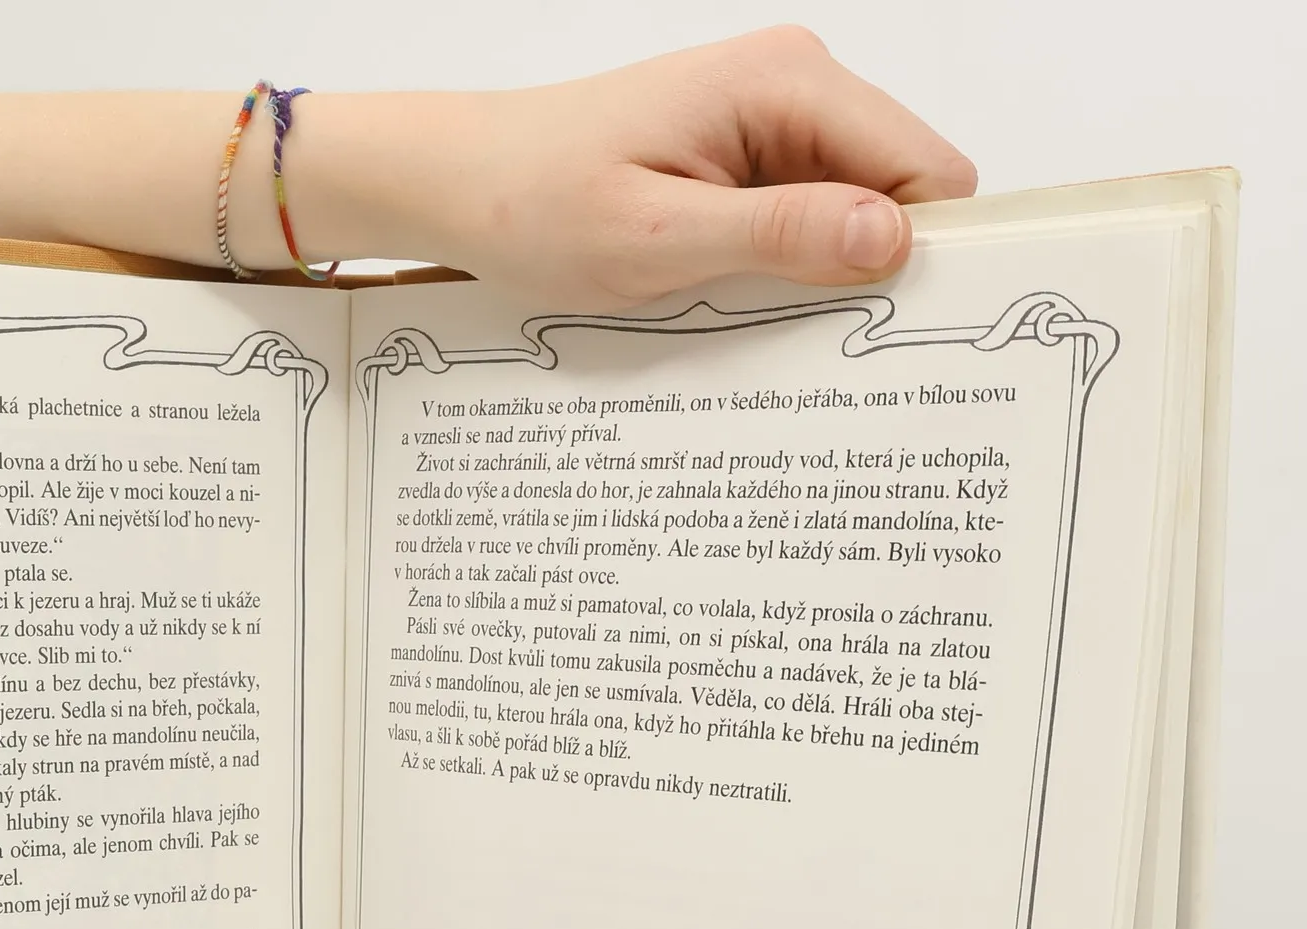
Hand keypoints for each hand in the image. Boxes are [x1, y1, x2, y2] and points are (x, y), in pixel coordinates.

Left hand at [0, 29, 974, 303]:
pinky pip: (799, 219)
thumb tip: (899, 244)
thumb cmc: (533, 203)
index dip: (942, 254)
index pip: (926, 169)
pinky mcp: (737, 161)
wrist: (452, 183)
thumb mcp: (660, 239)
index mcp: (789, 86)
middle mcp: (793, 88)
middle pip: (899, 191)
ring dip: (834, 283)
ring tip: (806, 359)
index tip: (940, 346)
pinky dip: (792, 273)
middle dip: (889, 276)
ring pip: (852, 213)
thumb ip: (784, 237)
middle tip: (868, 377)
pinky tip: (763, 325)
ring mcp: (766, 124)